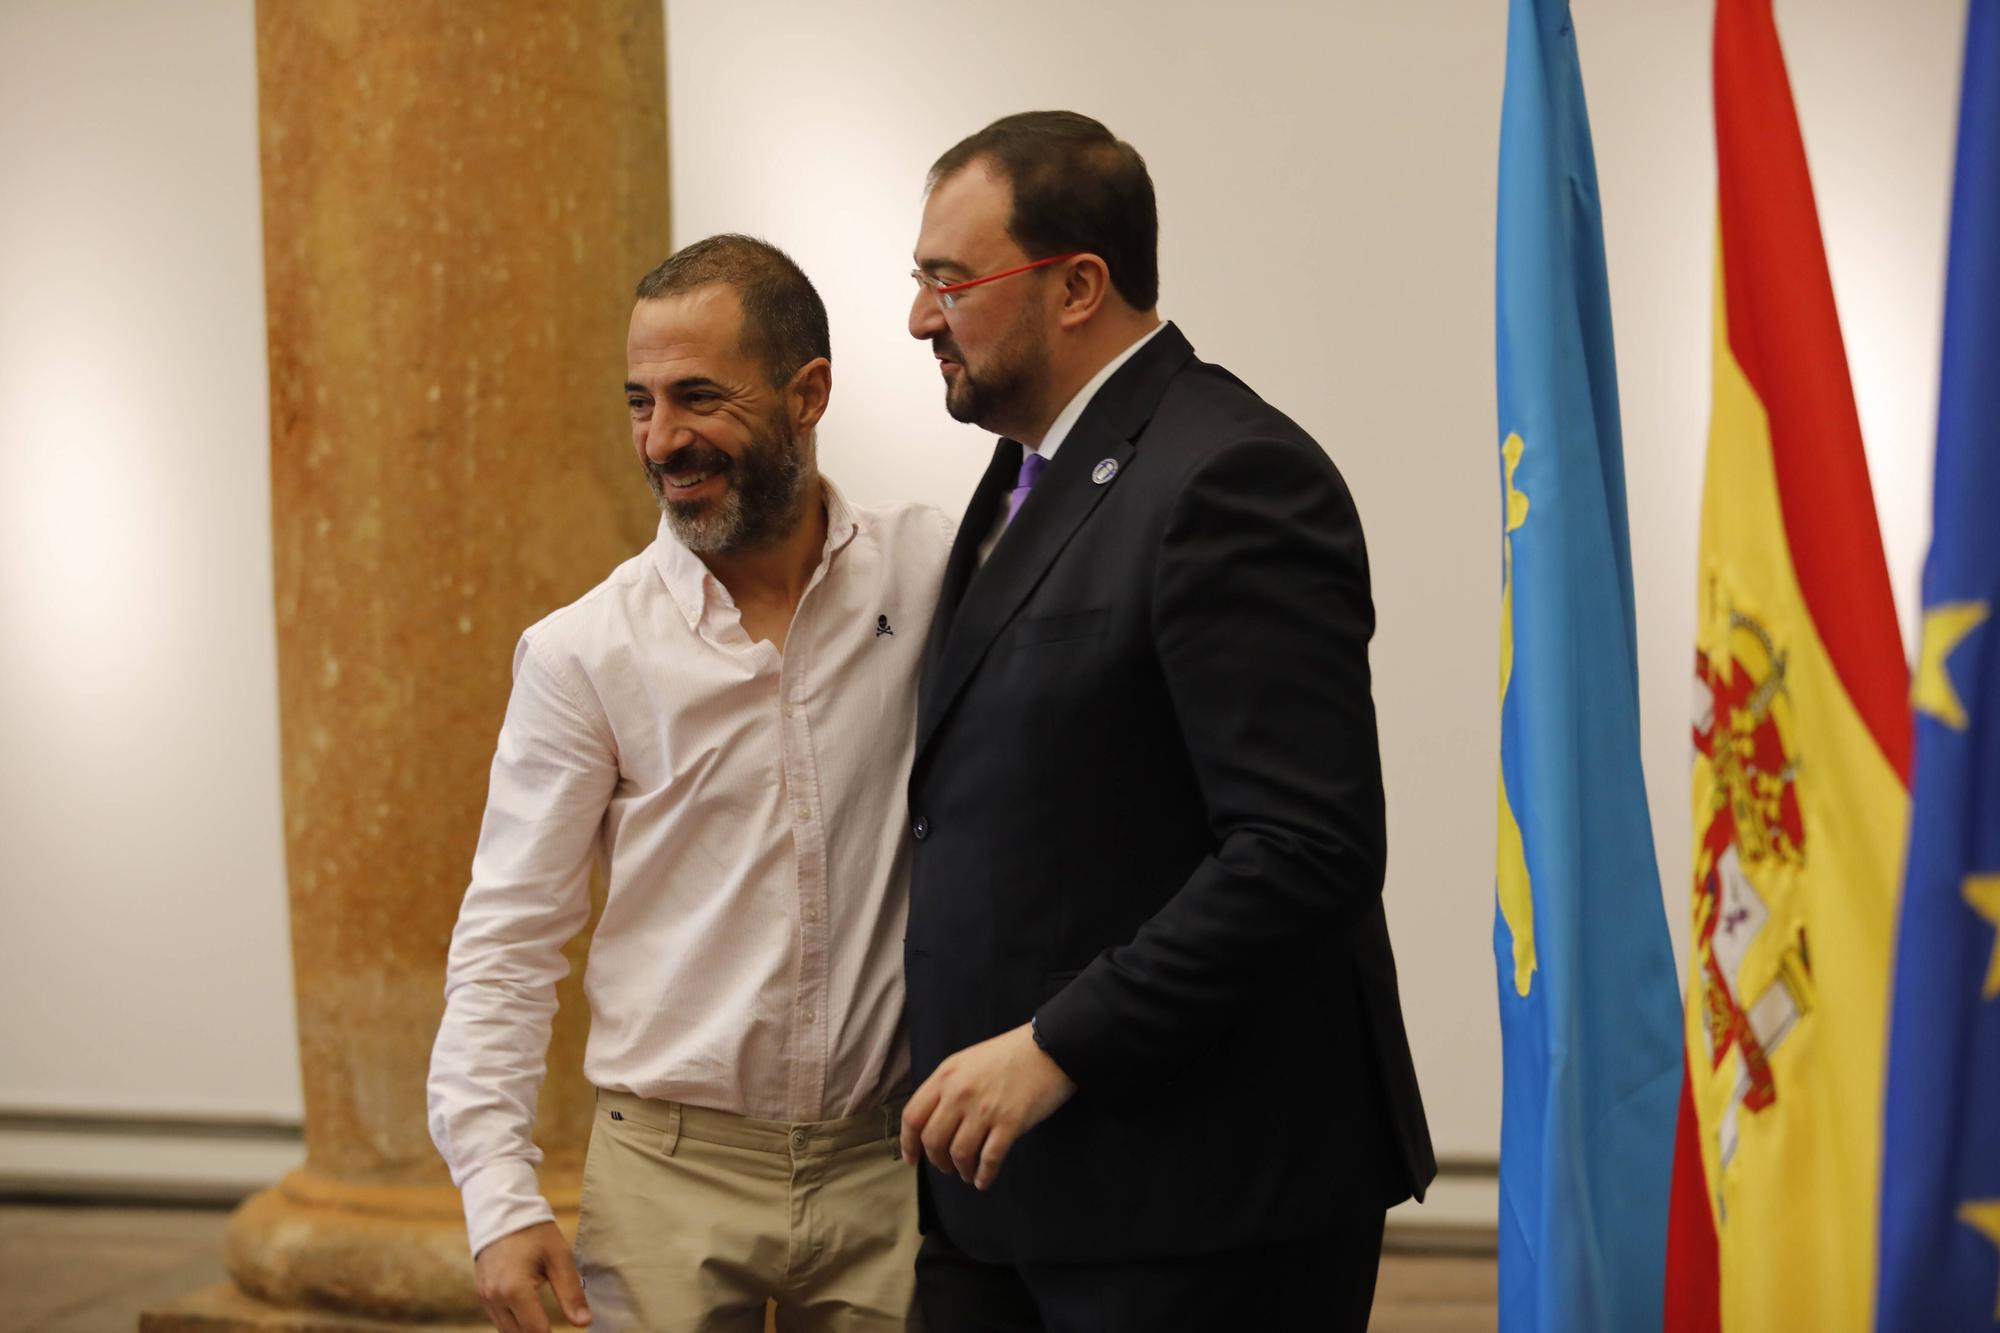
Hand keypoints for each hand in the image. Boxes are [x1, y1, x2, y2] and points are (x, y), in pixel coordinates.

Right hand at [473, 1220, 590, 1332]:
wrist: (500, 1209)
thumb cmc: (534, 1230)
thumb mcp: (559, 1257)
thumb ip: (571, 1292)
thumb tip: (584, 1323)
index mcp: (515, 1290)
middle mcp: (495, 1298)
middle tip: (557, 1329)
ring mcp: (485, 1296)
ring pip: (506, 1332)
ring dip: (526, 1332)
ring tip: (546, 1326)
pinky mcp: (482, 1292)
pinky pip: (498, 1319)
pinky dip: (514, 1324)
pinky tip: (531, 1318)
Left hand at [900, 1022, 1075, 1190]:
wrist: (1050, 1047)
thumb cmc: (1008, 1055)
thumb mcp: (966, 1061)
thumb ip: (946, 1087)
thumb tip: (932, 1122)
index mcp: (946, 1075)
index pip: (913, 1116)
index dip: (909, 1143)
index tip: (912, 1159)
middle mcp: (960, 1093)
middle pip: (933, 1140)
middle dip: (937, 1161)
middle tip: (947, 1167)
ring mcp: (985, 1109)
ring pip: (959, 1154)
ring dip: (961, 1170)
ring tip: (967, 1173)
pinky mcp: (1010, 1122)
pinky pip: (989, 1159)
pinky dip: (984, 1175)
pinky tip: (984, 1180)